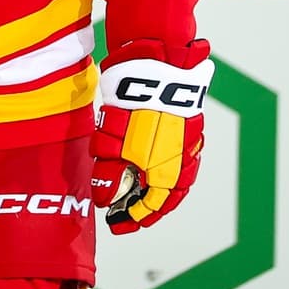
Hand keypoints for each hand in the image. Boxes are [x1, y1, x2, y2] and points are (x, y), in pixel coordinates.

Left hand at [91, 38, 212, 234]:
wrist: (158, 65)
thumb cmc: (137, 108)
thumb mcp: (117, 146)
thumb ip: (111, 176)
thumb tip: (105, 199)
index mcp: (170, 174)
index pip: (152, 207)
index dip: (131, 218)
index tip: (114, 223)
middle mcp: (181, 162)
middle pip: (159, 193)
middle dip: (135, 202)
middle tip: (115, 208)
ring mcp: (183, 142)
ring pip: (159, 171)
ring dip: (139, 180)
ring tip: (120, 183)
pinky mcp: (177, 124)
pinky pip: (161, 151)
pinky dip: (145, 159)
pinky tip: (131, 155)